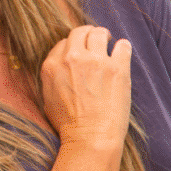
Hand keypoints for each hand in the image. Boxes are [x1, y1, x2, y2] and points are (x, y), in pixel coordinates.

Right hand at [41, 25, 131, 147]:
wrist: (91, 138)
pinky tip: (122, 51)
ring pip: (99, 33)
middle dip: (87, 34)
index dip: (72, 46)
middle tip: (95, 40)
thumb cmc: (68, 124)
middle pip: (79, 32)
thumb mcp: (48, 98)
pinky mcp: (117, 67)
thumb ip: (52, 77)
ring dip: (104, 36)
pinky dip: (123, 47)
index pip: (63, 43)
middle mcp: (72, 58)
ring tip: (109, 42)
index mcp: (52, 65)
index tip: (80, 51)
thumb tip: (60, 67)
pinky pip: (123, 46)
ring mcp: (96, 61)